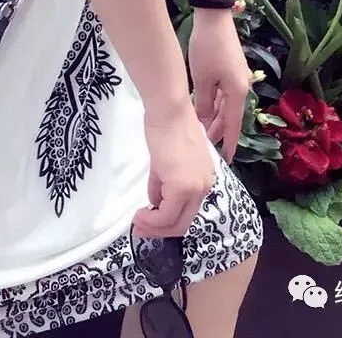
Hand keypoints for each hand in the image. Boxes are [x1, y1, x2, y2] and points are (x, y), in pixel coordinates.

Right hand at [137, 101, 214, 238]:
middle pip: (184, 222)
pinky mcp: (182, 187)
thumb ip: (163, 183)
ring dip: (155, 227)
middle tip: (140, 228)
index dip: (167, 221)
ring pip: (176, 222)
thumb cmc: (166, 127)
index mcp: (203, 178)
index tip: (148, 219)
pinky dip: (152, 219)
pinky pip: (166, 214)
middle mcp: (204, 186)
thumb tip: (155, 201)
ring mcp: (195, 188)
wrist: (168, 111)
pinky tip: (140, 214)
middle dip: (161, 230)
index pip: (188, 210)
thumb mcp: (165, 161)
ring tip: (137, 224)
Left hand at [187, 11, 250, 161]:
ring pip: (225, 105)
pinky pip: (223, 94)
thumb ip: (202, 104)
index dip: (229, 143)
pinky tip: (204, 110)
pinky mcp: (230, 70)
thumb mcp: (202, 79)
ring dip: (215, 118)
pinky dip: (214, 104)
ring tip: (202, 132)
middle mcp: (241, 88)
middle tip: (205, 148)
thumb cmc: (208, 49)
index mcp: (237, 93)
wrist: (214, 17)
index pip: (233, 126)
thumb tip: (201, 124)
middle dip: (218, 131)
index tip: (227, 160)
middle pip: (229, 116)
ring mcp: (236, 78)